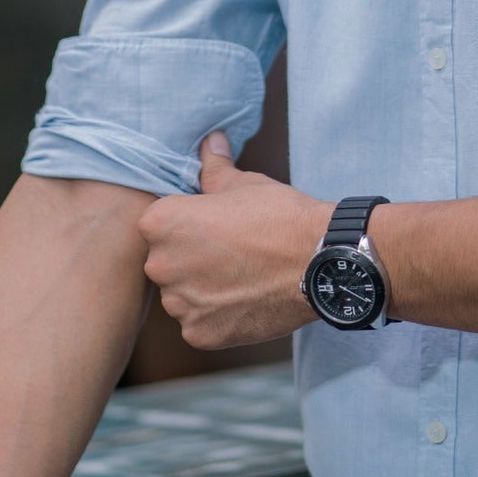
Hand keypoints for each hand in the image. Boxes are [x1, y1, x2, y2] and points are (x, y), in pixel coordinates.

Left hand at [136, 133, 330, 348]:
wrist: (319, 261)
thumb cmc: (279, 217)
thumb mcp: (242, 183)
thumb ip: (213, 167)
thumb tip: (210, 141)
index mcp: (160, 224)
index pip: (157, 225)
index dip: (187, 225)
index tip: (213, 227)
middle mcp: (160, 265)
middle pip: (166, 262)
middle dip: (190, 258)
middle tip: (230, 252)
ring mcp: (179, 304)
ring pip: (182, 295)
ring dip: (202, 289)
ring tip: (241, 277)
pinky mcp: (200, 334)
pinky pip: (199, 323)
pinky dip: (218, 315)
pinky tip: (245, 299)